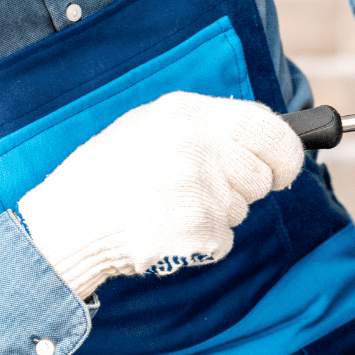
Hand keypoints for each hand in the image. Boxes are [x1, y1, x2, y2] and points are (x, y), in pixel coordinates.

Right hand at [17, 92, 303, 298]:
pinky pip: (222, 240)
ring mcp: (200, 188)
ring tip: (167, 207)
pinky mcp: (199, 228)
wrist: (68, 220)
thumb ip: (206, 128)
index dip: (285, 153)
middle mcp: (199, 145)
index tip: (284, 168)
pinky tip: (165, 229)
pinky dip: (201, 242)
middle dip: (243, 189)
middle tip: (200, 192)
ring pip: (240, 210)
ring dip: (215, 215)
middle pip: (260, 175)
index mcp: (188, 112)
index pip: (268, 128)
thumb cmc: (109, 174)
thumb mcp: (151, 127)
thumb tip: (265, 141)